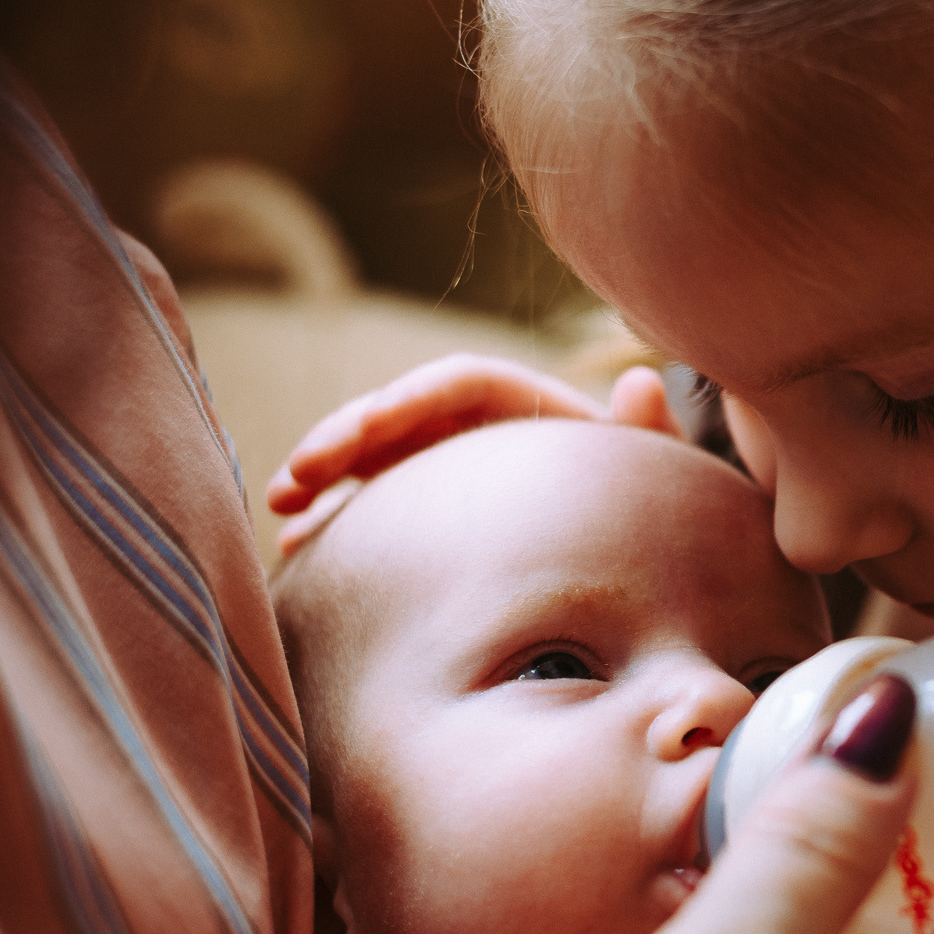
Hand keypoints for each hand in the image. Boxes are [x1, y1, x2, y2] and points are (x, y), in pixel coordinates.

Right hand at [265, 355, 680, 548]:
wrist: (648, 555)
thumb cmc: (654, 506)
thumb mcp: (654, 473)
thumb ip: (648, 434)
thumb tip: (646, 378)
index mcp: (525, 406)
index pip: (455, 383)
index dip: (406, 400)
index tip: (365, 428)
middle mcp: (478, 430)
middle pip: (398, 416)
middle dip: (342, 438)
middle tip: (297, 477)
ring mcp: (447, 471)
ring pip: (372, 460)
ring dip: (322, 477)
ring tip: (279, 510)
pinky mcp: (430, 514)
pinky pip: (373, 509)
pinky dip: (336, 524)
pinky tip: (297, 551)